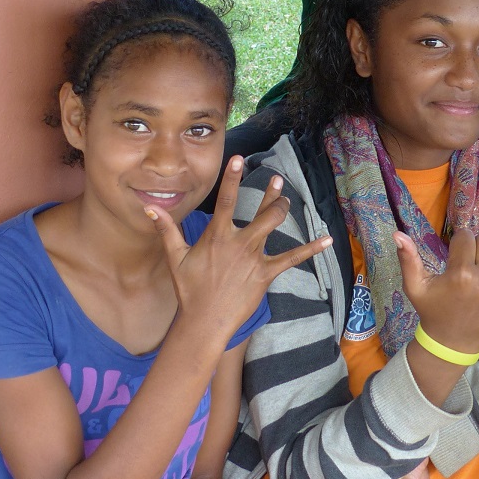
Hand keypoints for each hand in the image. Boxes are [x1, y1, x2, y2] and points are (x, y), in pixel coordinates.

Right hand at [146, 157, 331, 346]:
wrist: (205, 320)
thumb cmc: (189, 290)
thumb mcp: (175, 258)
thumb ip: (166, 230)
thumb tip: (150, 209)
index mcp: (218, 236)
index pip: (227, 200)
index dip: (233, 177)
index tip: (239, 157)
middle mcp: (240, 243)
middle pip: (263, 211)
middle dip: (272, 194)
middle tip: (276, 181)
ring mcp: (255, 258)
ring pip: (275, 226)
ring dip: (282, 209)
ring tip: (286, 198)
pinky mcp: (266, 274)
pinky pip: (292, 258)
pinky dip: (311, 249)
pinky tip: (328, 240)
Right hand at [393, 230, 478, 355]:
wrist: (452, 344)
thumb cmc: (432, 311)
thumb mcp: (415, 286)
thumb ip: (407, 258)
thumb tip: (397, 234)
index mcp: (460, 274)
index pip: (466, 236)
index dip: (458, 243)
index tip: (454, 254)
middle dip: (475, 248)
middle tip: (468, 263)